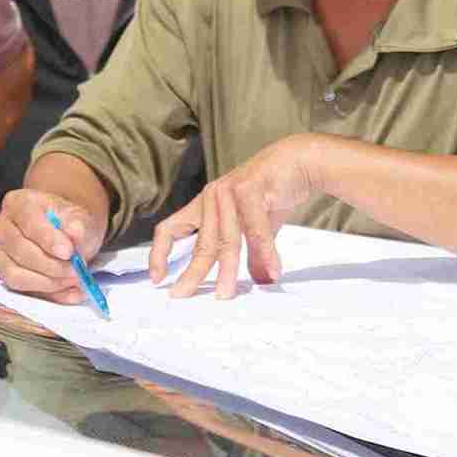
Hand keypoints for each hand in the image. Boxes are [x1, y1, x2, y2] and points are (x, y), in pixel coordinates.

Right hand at [0, 187, 109, 304]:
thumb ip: (78, 224)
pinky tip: (69, 292)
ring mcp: (0, 252)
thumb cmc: (69, 223)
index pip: (29, 221)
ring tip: (74, 280)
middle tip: (77, 271)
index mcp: (18, 203)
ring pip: (16, 274)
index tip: (69, 252)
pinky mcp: (4, 274)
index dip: (48, 238)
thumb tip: (74, 232)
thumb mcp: (81, 218)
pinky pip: (21, 290)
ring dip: (49, 282)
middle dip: (52, 265)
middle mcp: (2, 226)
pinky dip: (48, 294)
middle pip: (21, 250)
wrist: (66, 235)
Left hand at [152, 134, 326, 299]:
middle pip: (200, 244)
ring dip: (228, 271)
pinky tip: (272, 271)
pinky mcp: (250, 188)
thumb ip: (252, 253)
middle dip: (192, 273)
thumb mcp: (258, 228)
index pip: (170, 228)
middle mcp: (212, 197)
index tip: (156, 279)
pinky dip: (265, 252)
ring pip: (226, 240)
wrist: (300, 161)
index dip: (158, 254)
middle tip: (183, 296)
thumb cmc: (274, 191)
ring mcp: (229, 191)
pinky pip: (254, 229)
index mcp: (205, 205)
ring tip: (227, 294)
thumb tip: (258, 281)